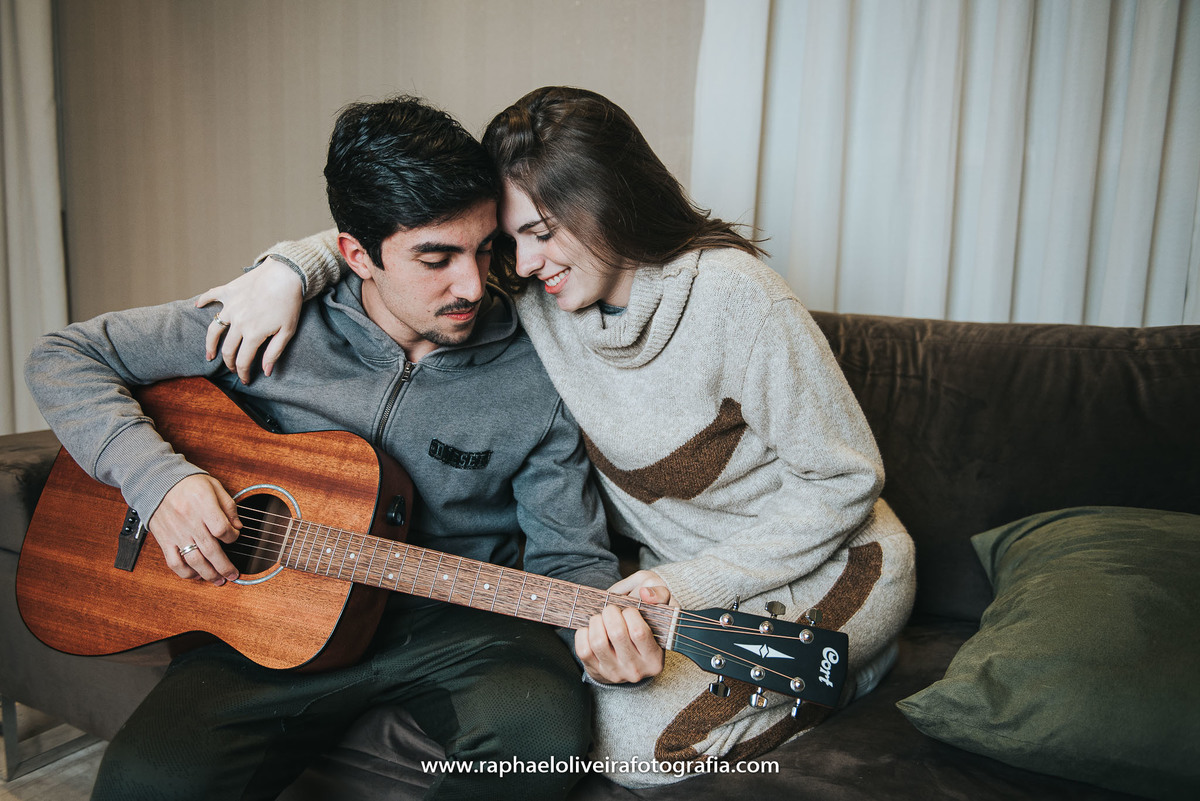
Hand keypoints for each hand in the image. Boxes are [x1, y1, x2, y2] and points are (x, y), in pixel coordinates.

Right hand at [148, 474, 242, 585]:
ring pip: (194, 560)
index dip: (233, 536)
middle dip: (225, 566)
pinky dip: (185, 572)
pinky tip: (195, 575)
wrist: (156, 483)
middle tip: (234, 575)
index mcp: (203, 506)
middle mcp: (189, 521)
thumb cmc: (187, 484)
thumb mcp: (213, 486)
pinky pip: (174, 562)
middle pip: (211, 550)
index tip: (234, 536)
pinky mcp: (165, 540)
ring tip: (219, 580)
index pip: (222, 529)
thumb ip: (228, 506)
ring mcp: (176, 533)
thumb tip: (238, 526)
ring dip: (208, 574)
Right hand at [196, 258, 303, 382]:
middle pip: (227, 349)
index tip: (245, 380)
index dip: (243, 373)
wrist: (286, 274)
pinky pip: (211, 295)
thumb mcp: (287, 332)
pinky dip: (203, 300)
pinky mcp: (229, 291)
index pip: (243, 360)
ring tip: (209, 354)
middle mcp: (238, 322)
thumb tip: (266, 371)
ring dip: (210, 344)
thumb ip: (274, 353)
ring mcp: (231, 306)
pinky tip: (197, 306)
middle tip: (231, 369)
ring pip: (214, 329)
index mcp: (253, 334)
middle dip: (228, 363)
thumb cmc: (289, 304)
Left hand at [575, 570, 673, 683]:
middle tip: (611, 610)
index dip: (630, 613)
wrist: (632, 666)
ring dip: (596, 622)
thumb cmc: (646, 633)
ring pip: (598, 642)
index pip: (638, 631)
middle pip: (617, 633)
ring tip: (601, 618)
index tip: (628, 611)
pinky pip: (583, 650)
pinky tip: (592, 630)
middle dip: (610, 613)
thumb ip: (660, 596)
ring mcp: (615, 673)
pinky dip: (584, 634)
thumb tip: (645, 592)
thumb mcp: (661, 616)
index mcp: (654, 658)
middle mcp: (635, 669)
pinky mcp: (597, 672)